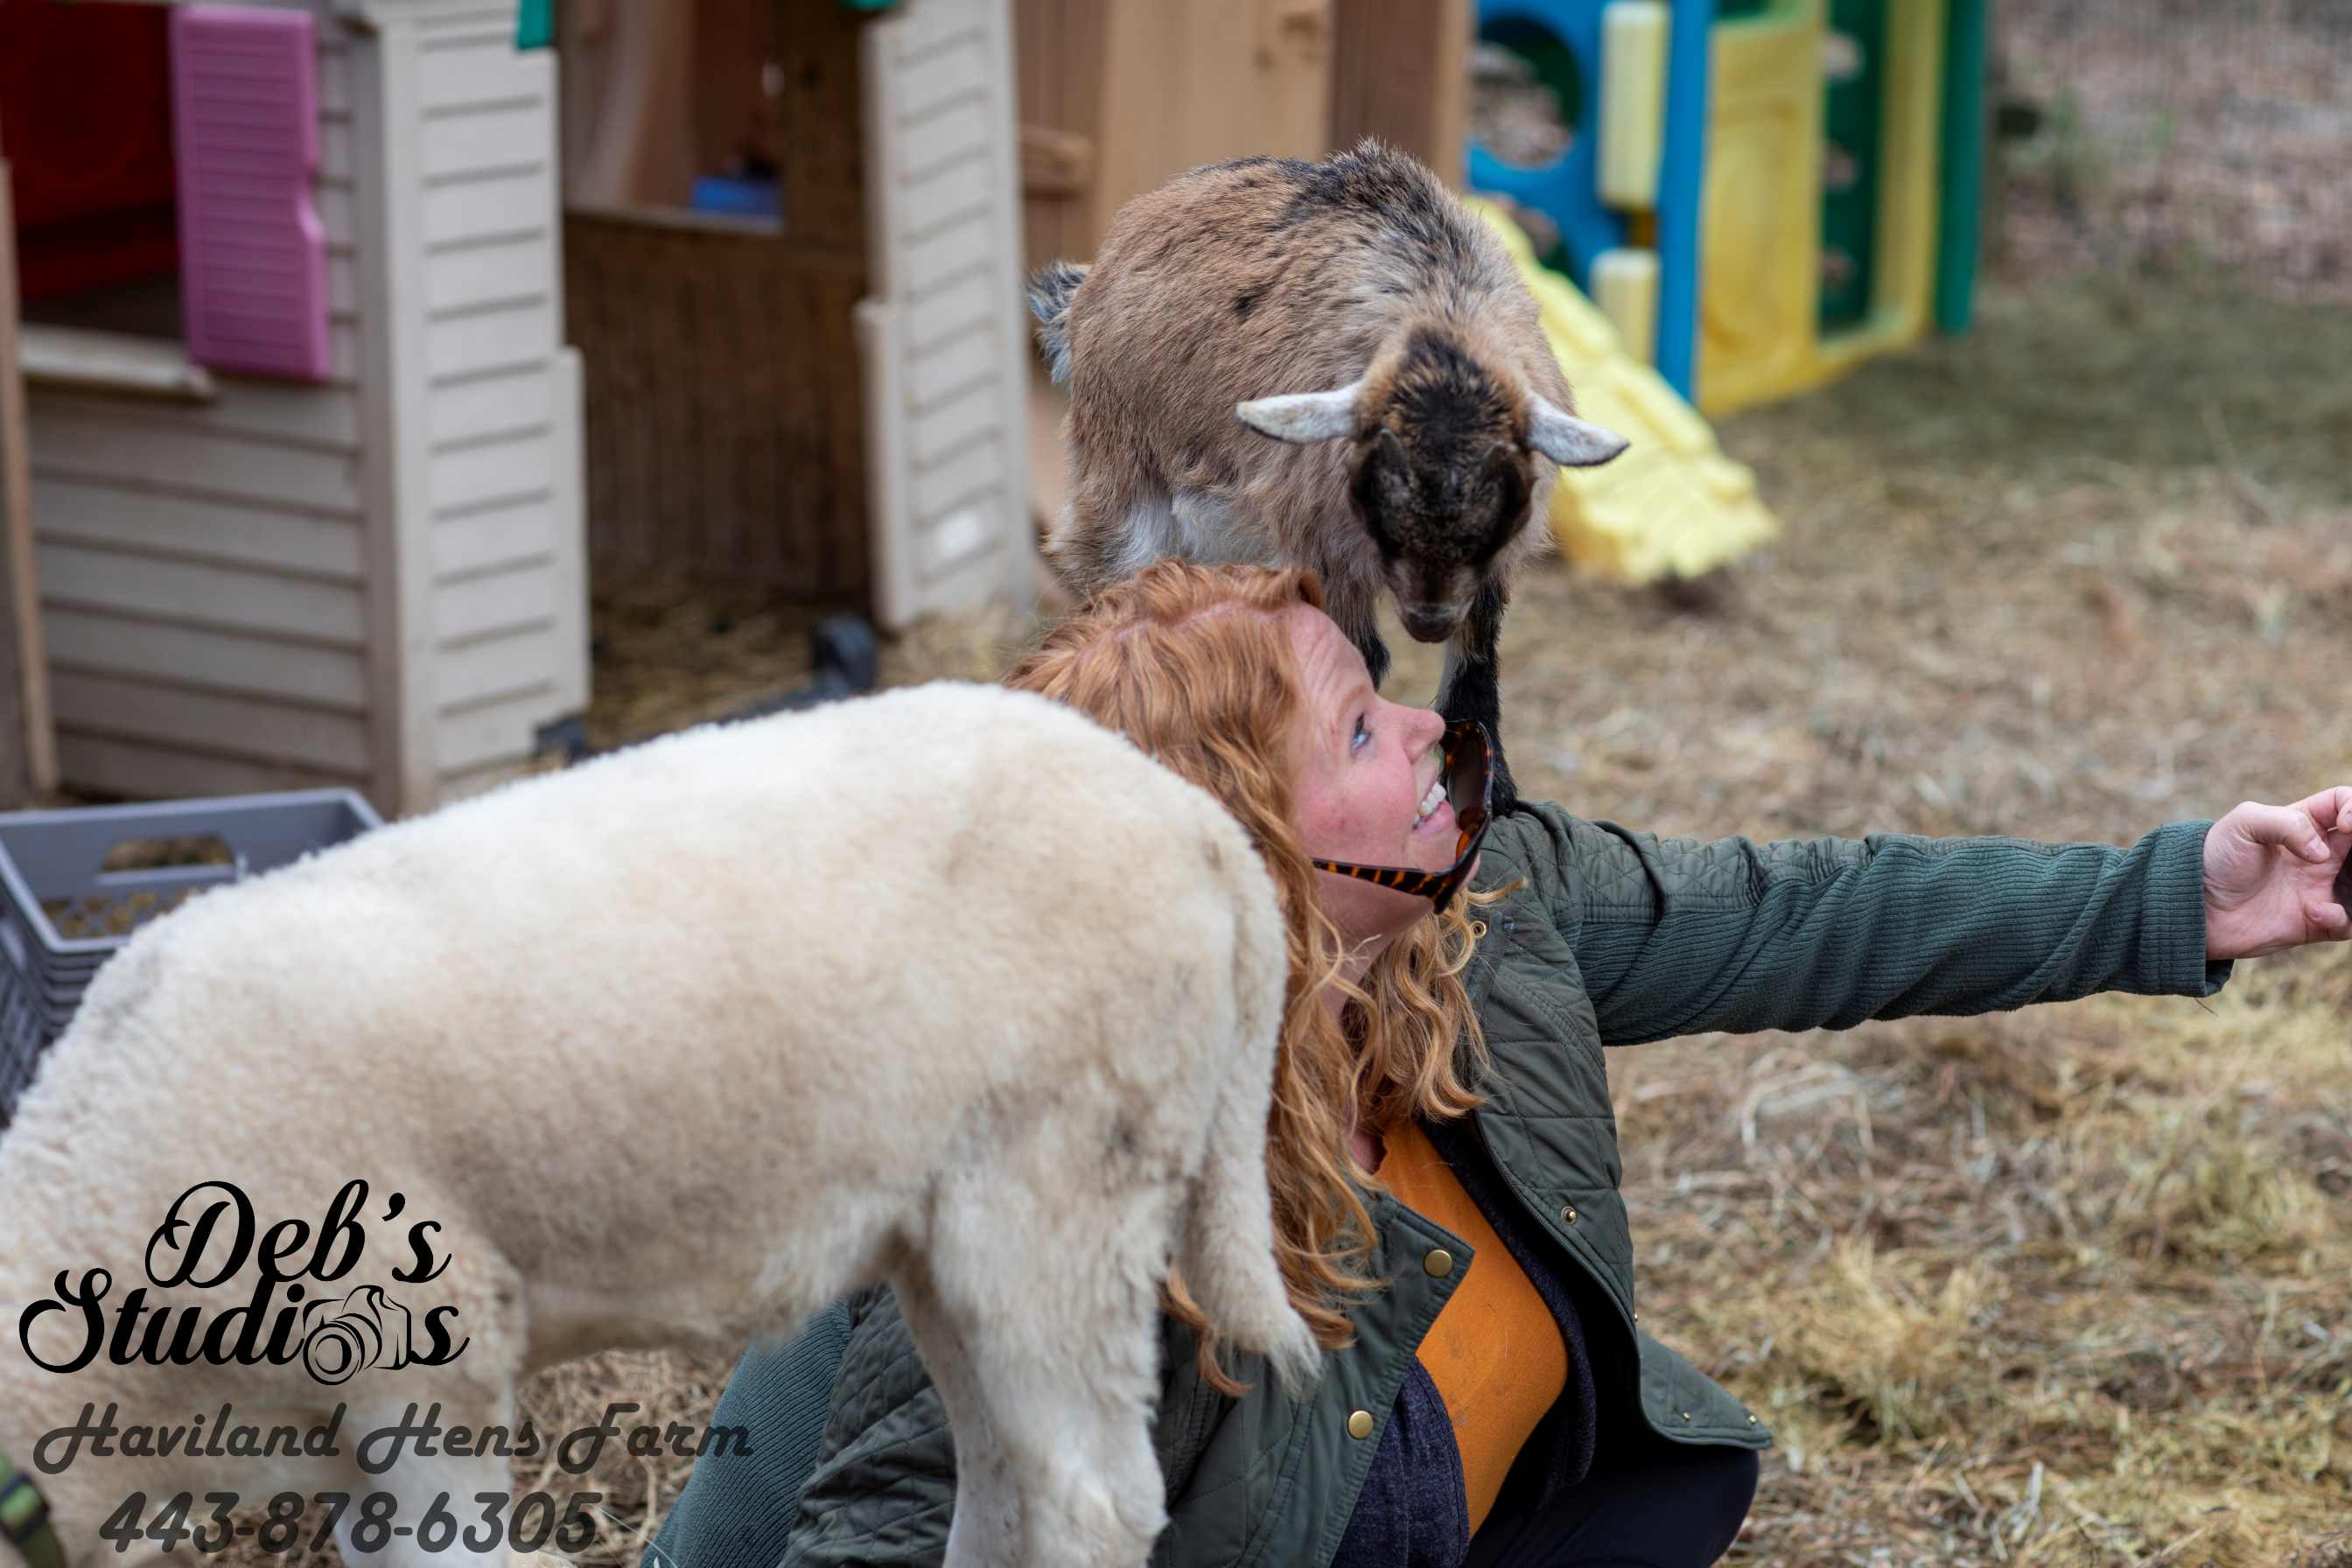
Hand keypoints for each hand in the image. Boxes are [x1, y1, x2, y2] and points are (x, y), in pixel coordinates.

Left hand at [2202, 788, 2351, 959]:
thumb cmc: (2214, 859)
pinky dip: (2341, 918)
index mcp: (2304, 824)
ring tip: (2348, 886)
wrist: (2192, 904)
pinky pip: (2347, 923)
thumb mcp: (2243, 824)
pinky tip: (2314, 911)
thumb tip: (2322, 853)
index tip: (2345, 824)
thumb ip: (2286, 824)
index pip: (2346, 804)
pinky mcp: (2314, 922)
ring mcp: (2319, 888)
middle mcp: (2320, 855)